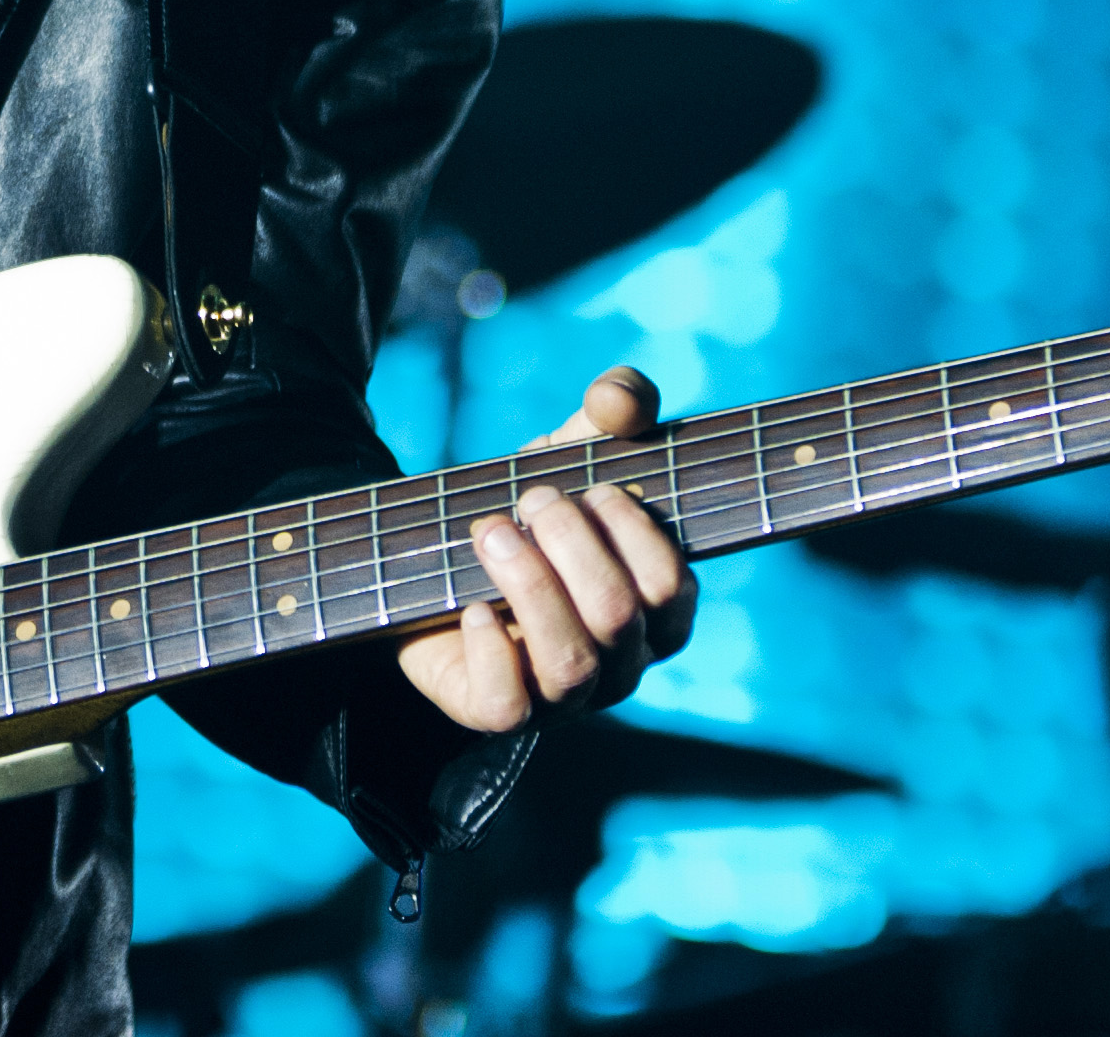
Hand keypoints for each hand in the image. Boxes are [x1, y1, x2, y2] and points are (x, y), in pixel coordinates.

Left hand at [396, 368, 694, 732]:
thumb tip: (619, 397)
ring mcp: (561, 696)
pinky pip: (508, 706)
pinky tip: (470, 606)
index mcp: (654, 610)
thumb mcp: (571, 447)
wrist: (437, 557)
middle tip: (533, 498)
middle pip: (618, 615)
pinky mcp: (497, 711)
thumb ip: (614, 406)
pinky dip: (490, 652)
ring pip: (571, 662)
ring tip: (490, 529)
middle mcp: (619, 662)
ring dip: (530, 583)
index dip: (634, 533)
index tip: (592, 487)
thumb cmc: (529, 510)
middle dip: (573, 545)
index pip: (672, 586)